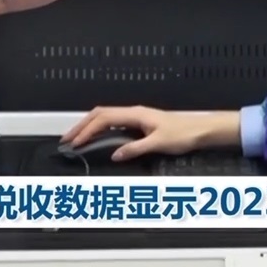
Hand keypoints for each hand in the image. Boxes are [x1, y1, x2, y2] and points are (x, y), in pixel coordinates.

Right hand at [63, 106, 240, 161]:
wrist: (200, 130)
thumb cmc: (184, 133)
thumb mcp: (158, 143)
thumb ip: (134, 149)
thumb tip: (115, 154)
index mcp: (136, 114)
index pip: (103, 119)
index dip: (87, 130)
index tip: (75, 142)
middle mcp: (134, 112)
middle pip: (100, 114)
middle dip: (81, 125)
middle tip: (67, 139)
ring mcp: (136, 116)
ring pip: (105, 117)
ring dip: (89, 126)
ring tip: (76, 138)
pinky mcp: (140, 122)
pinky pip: (114, 121)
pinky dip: (100, 128)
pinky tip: (97, 137)